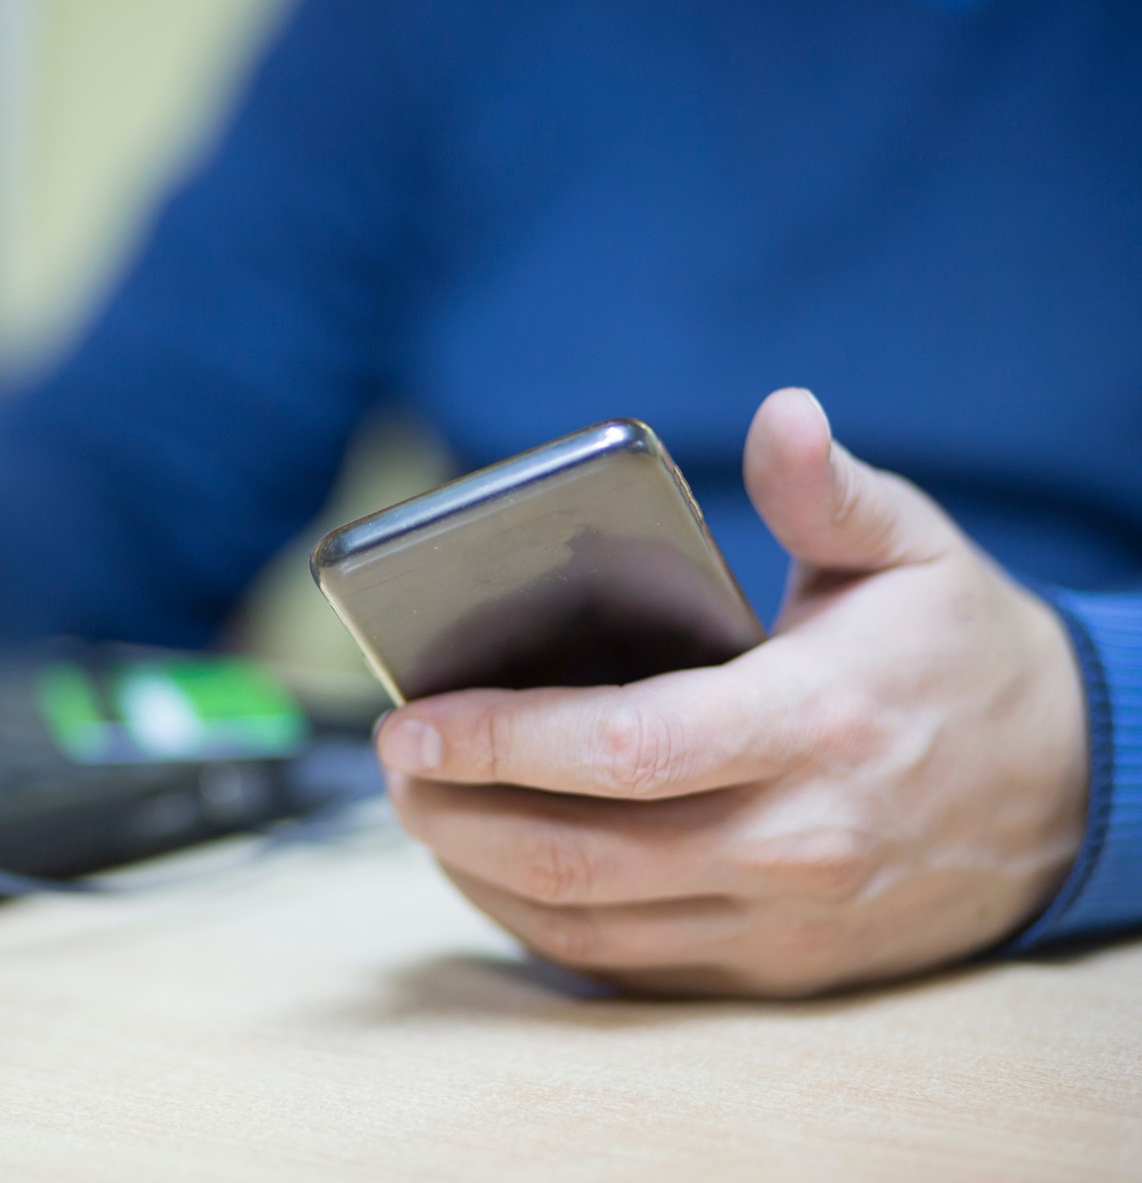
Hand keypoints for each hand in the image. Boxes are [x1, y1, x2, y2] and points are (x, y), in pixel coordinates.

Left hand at [375, 388, 1088, 997]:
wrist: (1070, 796)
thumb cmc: (965, 658)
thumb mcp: (914, 552)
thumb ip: (832, 490)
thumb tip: (780, 414)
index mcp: (813, 723)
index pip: (624, 748)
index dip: (502, 739)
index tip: (409, 723)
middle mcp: (794, 841)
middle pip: (581, 854)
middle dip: (457, 815)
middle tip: (392, 768)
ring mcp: (783, 922)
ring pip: (590, 926)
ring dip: (480, 876)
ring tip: (421, 813)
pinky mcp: (777, 971)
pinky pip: (628, 968)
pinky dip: (540, 926)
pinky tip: (493, 872)